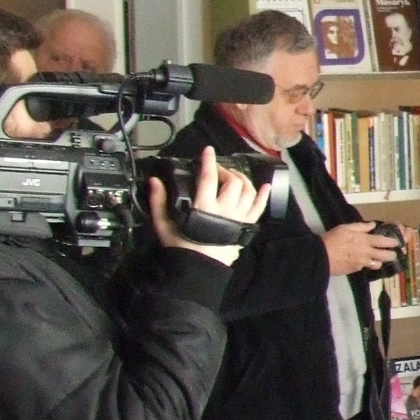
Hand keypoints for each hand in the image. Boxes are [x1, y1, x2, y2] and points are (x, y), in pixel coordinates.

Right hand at [150, 148, 262, 262]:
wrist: (198, 269)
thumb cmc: (181, 247)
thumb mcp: (164, 224)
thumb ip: (159, 201)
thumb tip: (155, 181)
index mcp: (204, 208)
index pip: (208, 178)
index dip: (209, 162)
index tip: (208, 151)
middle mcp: (225, 211)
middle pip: (233, 182)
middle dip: (226, 171)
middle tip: (217, 171)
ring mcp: (238, 219)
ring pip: (248, 192)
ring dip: (243, 180)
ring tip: (235, 177)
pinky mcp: (246, 227)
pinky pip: (259, 209)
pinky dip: (263, 196)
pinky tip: (264, 186)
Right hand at [325, 221, 398, 276]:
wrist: (321, 257)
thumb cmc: (332, 239)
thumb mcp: (345, 228)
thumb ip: (361, 227)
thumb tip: (373, 225)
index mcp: (365, 241)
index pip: (384, 242)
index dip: (393, 242)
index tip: (397, 242)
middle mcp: (367, 253)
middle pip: (386, 256)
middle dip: (392, 254)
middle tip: (393, 253)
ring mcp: (362, 263)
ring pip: (378, 264)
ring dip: (380, 261)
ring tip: (378, 258)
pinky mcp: (356, 270)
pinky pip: (366, 268)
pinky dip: (367, 265)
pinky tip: (364, 261)